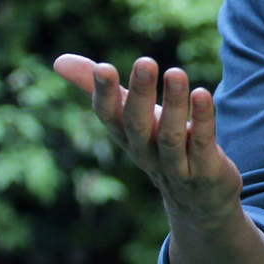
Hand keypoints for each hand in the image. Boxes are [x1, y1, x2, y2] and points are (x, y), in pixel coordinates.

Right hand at [52, 54, 241, 230]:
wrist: (198, 202)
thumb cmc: (159, 146)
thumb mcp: (131, 118)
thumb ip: (97, 88)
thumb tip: (58, 61)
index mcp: (126, 137)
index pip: (109, 116)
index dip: (105, 94)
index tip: (103, 67)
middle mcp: (146, 152)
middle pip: (138, 125)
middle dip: (140, 94)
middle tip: (145, 61)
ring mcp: (175, 165)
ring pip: (170, 136)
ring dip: (173, 104)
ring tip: (176, 72)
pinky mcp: (205, 170)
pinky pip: (202, 144)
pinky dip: (202, 120)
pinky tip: (202, 94)